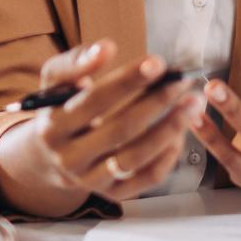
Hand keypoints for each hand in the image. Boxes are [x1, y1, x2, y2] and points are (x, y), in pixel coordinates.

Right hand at [0, 40, 204, 214]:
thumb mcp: (56, 80)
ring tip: (193, 103)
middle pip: (120, 130)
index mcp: (53, 127)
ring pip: (136, 158)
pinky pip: (146, 178)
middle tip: (184, 81)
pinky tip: (182, 132)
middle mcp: (69, 159)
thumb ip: (76, 61)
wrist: (47, 155)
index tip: (158, 62)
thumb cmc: (60, 106)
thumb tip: (106, 47)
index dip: (128, 81)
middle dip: (157, 102)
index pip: (95, 101)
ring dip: (170, 129)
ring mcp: (91, 180)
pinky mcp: (113, 193)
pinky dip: (168, 156)